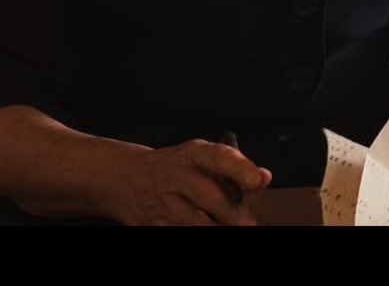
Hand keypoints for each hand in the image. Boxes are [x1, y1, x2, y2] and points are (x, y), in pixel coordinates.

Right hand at [97, 139, 271, 225]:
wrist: (126, 178)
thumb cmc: (174, 168)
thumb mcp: (198, 158)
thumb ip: (232, 167)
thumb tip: (263, 178)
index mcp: (191, 155)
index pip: (217, 156)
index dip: (239, 168)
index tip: (257, 180)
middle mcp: (175, 175)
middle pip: (206, 194)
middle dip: (230, 212)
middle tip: (249, 223)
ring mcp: (162, 202)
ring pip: (192, 220)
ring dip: (214, 228)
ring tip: (232, 229)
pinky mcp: (153, 224)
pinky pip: (177, 231)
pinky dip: (193, 232)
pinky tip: (208, 229)